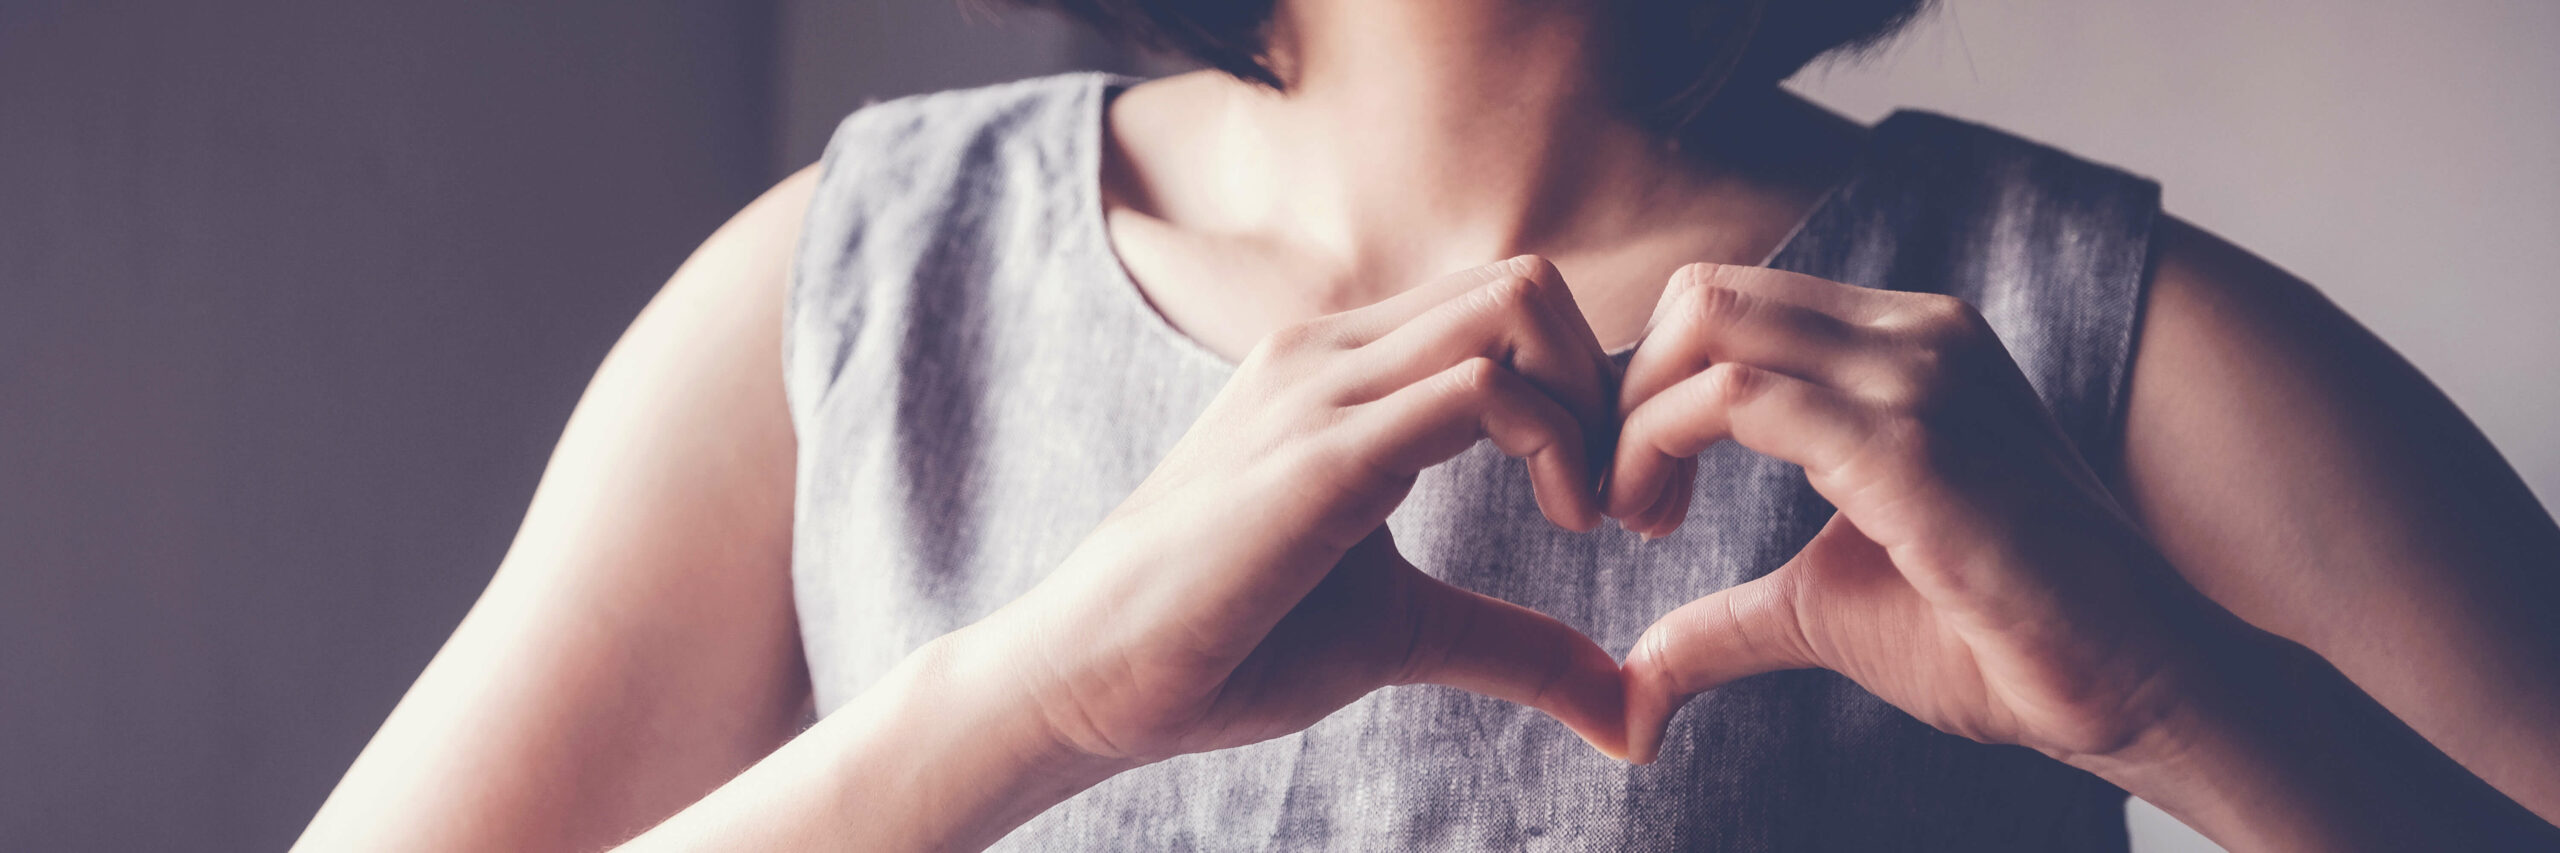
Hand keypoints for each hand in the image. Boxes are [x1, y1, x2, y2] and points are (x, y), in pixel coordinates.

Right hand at [962, 256, 1632, 769]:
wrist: (1092, 675)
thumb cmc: (1230, 642)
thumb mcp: (1405, 632)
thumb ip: (1515, 644)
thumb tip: (1631, 710)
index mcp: (1343, 369)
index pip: (1505, 307)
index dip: (1589, 392)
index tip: (1613, 504)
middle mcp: (1332, 350)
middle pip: (1527, 282)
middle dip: (1611, 387)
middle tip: (1626, 505)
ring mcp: (1323, 387)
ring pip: (1516, 306)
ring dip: (1595, 408)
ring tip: (1596, 516)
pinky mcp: (1322, 451)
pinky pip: (1481, 388)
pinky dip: (1557, 444)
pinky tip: (1564, 523)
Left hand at [1607, 263, 2218, 764]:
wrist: (2135, 682)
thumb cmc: (1998, 640)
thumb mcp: (1826, 607)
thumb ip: (1728, 618)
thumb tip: (1636, 679)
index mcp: (1905, 345)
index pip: (1731, 304)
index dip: (1653, 387)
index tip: (1638, 493)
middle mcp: (1914, 333)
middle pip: (1704, 293)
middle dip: (1627, 391)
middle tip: (1623, 503)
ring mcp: (1920, 375)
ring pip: (1710, 324)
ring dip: (1635, 421)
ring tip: (1640, 519)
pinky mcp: (1912, 442)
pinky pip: (1740, 398)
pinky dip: (1661, 446)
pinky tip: (1662, 526)